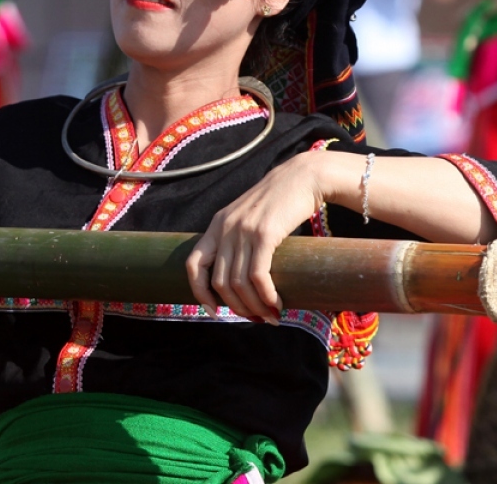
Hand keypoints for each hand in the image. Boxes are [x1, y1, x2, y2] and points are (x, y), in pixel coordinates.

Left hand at [185, 154, 323, 322]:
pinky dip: (266, 296)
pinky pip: (258, 275)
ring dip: (255, 306)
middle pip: (219, 281)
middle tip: (255, 318)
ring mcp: (243, 230)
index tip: (214, 311)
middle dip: (236, 307)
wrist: (302, 178)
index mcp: (217, 225)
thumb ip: (238, 240)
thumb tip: (240, 279)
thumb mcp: (248, 218)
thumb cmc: (279, 202)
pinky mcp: (265, 234)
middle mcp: (225, 228)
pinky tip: (276, 303)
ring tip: (270, 316)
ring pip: (239, 283)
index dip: (199, 292)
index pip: (194, 264)